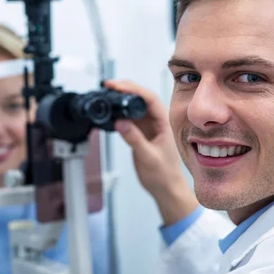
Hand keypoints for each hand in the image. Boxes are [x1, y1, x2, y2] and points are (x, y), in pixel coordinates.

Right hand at [104, 80, 197, 225]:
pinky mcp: (141, 132)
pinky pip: (130, 117)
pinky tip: (111, 109)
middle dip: (125, 88)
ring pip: (134, 105)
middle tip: (109, 85)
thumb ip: (135, 140)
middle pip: (141, 97)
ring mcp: (148, 126)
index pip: (149, 98)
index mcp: (164, 123)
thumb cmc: (164, 175)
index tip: (118, 86)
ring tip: (108, 92)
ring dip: (122, 98)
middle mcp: (157, 121)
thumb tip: (120, 122)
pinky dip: (120, 111)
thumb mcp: (148, 157)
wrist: (165, 188)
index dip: (133, 89)